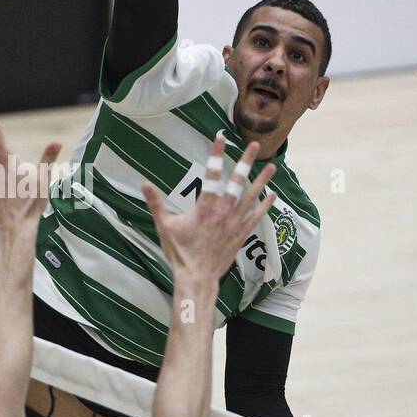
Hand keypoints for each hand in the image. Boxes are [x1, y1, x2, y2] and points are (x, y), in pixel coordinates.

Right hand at [142, 135, 276, 284]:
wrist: (197, 277)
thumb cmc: (180, 252)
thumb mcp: (164, 226)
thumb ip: (156, 203)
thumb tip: (144, 184)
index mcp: (205, 207)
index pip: (211, 175)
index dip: (216, 156)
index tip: (220, 139)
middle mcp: (223, 212)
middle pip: (237, 182)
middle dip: (246, 162)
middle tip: (254, 145)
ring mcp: (234, 223)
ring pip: (251, 197)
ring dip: (262, 181)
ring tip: (272, 166)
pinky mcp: (241, 235)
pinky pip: (256, 217)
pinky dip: (265, 206)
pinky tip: (273, 195)